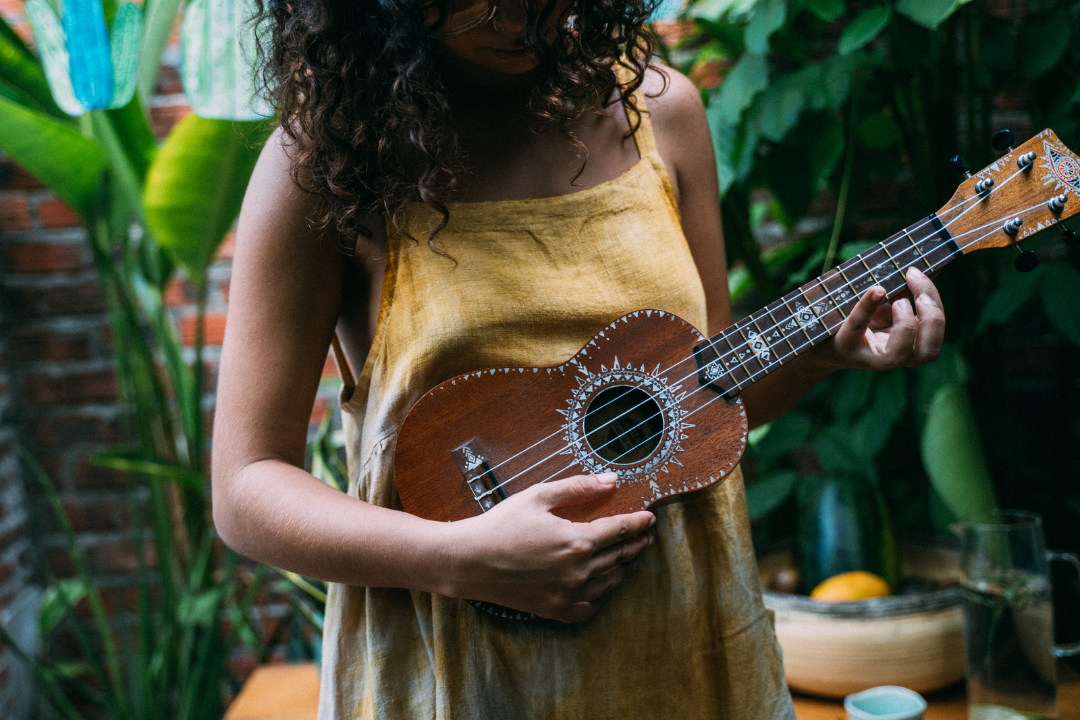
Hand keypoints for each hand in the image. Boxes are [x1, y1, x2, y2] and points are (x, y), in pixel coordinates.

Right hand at [442, 473, 655, 622]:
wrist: (467, 561)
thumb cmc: (500, 524)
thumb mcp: (538, 497)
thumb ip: (578, 488)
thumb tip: (611, 480)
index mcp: (577, 541)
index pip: (620, 530)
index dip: (638, 523)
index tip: (649, 517)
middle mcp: (578, 572)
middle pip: (619, 557)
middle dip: (636, 544)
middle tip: (645, 536)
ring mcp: (567, 594)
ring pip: (608, 583)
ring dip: (623, 568)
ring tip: (629, 557)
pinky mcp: (553, 610)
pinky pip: (587, 608)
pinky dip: (599, 597)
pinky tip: (601, 588)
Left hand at [819, 266, 945, 370]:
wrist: (818, 339)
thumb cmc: (857, 320)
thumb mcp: (884, 307)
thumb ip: (906, 291)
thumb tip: (928, 266)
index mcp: (906, 345)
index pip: (935, 336)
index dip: (936, 306)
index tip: (919, 277)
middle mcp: (891, 358)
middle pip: (927, 353)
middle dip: (932, 318)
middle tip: (918, 294)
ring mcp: (867, 356)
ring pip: (900, 356)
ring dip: (907, 324)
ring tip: (896, 302)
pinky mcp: (844, 346)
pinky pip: (857, 328)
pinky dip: (867, 307)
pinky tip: (875, 290)